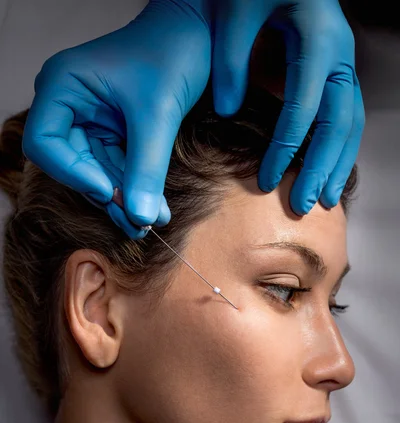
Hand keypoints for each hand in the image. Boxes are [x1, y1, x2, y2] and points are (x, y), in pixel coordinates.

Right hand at [22, 1, 211, 236]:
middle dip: (107, 195)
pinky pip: (116, 169)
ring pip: (96, 173)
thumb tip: (140, 217)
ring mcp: (90, 121)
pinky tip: (152, 210)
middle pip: (72, 166)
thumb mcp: (157, 114)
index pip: (44, 144)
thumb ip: (147, 168)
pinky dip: (134, 190)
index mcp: (62, 86)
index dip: (73, 173)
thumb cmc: (171, 52)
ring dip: (124, 199)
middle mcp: (69, 106)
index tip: (109, 190)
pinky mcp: (112, 133)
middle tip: (138, 222)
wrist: (196, 33)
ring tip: (150, 222)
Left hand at [209, 0, 364, 213]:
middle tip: (304, 205)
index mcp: (317, 37)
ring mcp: (343, 63)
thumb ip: (229, 57)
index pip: (304, 106)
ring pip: (351, 122)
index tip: (267, 180)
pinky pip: (346, 116)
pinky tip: (328, 172)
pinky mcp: (337, 71)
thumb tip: (226, 109)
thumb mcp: (237, 9)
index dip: (285, 147)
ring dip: (339, 164)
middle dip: (321, 167)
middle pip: (338, 121)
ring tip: (326, 200)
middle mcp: (339, 52)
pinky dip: (339, 148)